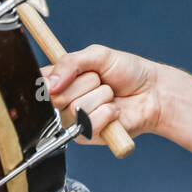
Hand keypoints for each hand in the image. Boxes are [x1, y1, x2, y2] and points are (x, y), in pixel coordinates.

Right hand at [42, 45, 163, 145]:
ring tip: (111, 95)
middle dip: (86, 82)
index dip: (49, 80)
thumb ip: (70, 63)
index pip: (39, 81)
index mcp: (61, 80)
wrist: (152, 91)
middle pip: (57, 95)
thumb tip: (49, 83)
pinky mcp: (86, 136)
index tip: (65, 75)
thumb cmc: (127, 72)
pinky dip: (108, 112)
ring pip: (77, 108)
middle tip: (100, 80)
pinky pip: (90, 123)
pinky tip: (114, 110)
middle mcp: (63, 101)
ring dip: (102, 96)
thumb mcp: (98, 55)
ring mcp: (74, 120)